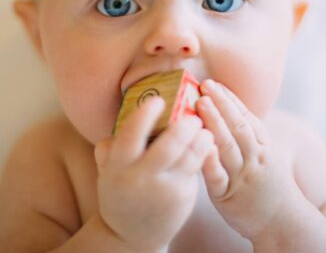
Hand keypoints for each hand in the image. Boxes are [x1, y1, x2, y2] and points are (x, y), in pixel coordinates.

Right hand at [95, 96, 213, 251]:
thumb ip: (110, 147)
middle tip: (193, 115)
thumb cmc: (121, 192)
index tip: (158, 100)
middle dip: (184, 127)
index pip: (131, 135)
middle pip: (169, 146)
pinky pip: (196, 168)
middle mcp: (141, 178)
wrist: (131, 235)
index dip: (145, 116)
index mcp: (119, 167)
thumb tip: (120, 121)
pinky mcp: (183, 197)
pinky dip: (204, 152)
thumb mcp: (108, 171)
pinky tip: (207, 142)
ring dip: (201, 139)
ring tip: (204, 129)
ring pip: (189, 157)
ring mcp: (165, 190)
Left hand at [196, 80, 296, 240]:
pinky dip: (211, 161)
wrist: (281, 220)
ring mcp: (241, 176)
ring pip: (228, 146)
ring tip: (201, 103)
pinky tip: (201, 145)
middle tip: (205, 85)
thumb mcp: (264, 152)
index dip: (229, 98)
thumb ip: (247, 132)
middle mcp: (254, 157)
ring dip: (215, 123)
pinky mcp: (227, 195)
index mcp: (262, 144)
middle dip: (221, 104)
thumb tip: (224, 105)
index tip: (214, 82)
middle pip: (238, 126)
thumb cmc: (265, 180)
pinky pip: (218, 176)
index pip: (245, 116)